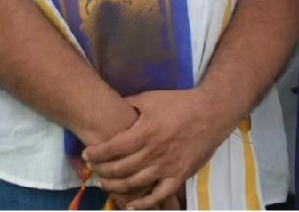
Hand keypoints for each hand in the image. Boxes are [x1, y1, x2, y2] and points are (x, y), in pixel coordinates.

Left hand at [83, 88, 232, 209]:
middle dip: (102, 171)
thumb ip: (130, 103)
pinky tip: (131, 204)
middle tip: (94, 170)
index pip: (113, 148)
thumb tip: (111, 105)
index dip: (96, 154)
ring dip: (116, 187)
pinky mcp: (179, 175)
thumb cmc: (181, 103)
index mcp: (145, 131)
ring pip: (135, 184)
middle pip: (120, 168)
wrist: (212, 112)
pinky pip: (159, 195)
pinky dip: (143, 204)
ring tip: (106, 184)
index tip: (87, 155)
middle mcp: (154, 152)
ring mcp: (167, 166)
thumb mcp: (152, 98)